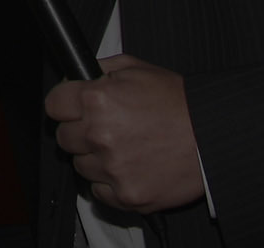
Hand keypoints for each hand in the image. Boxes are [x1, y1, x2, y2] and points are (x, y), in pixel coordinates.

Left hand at [45, 54, 203, 215]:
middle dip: (79, 130)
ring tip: (123, 145)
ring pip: (80, 166)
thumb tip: (76, 78)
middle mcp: (100, 135)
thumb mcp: (136, 68)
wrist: (210, 136)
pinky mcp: (125, 196)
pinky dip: (109, 181)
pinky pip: (98, 191)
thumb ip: (100, 69)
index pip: (53, 105)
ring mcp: (112, 169)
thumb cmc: (176, 101)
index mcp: (98, 100)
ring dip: (94, 157)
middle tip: (103, 126)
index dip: (64, 103)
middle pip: (63, 137)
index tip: (71, 106)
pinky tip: (129, 165)